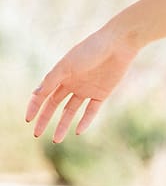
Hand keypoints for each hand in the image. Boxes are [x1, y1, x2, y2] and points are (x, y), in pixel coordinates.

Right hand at [25, 23, 140, 141]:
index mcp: (60, 74)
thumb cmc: (90, 50)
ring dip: (63, 124)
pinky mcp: (101, 93)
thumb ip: (52, 80)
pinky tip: (77, 131)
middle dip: (45, 119)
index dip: (34, 107)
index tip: (28, 120)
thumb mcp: (67, 65)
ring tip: (55, 139)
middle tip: (37, 134)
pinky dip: (84, 121)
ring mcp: (86, 89)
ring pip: (70, 111)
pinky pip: (91, 111)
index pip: (43, 94)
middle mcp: (71, 83)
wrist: (117, 45)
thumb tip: (35, 94)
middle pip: (54, 105)